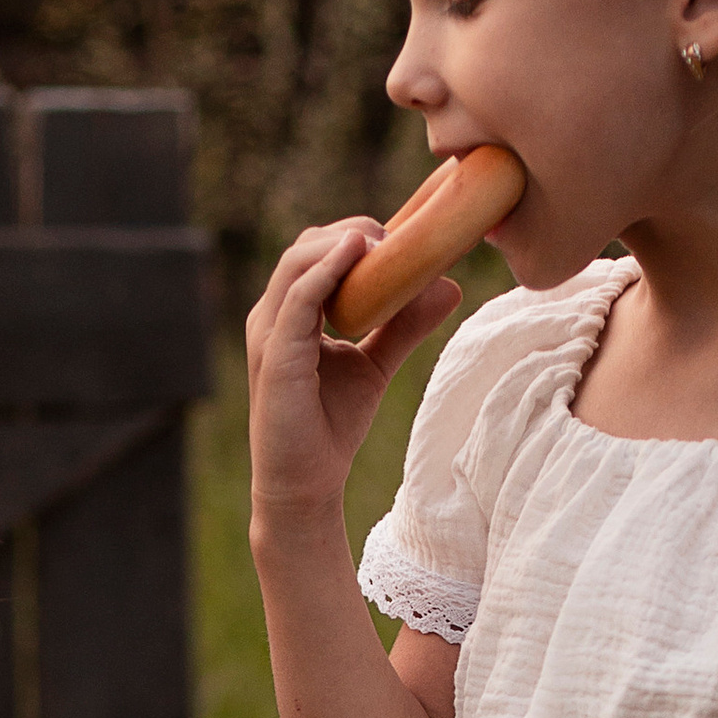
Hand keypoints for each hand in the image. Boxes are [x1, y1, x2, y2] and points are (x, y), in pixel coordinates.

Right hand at [245, 219, 459, 528]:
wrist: (306, 484)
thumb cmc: (331, 425)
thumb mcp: (376, 364)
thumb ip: (405, 325)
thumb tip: (448, 285)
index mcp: (290, 312)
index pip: (317, 252)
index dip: (356, 236)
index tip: (403, 236)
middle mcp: (272, 315)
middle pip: (307, 246)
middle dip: (353, 232)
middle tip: (401, 236)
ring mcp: (269, 333)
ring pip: (299, 262)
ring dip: (342, 244)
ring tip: (385, 243)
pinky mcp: (274, 356)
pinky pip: (297, 299)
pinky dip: (327, 271)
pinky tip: (359, 256)